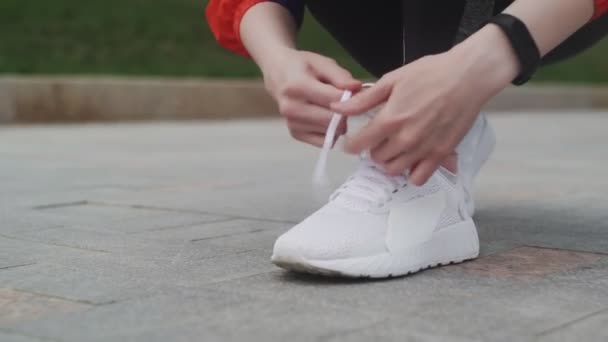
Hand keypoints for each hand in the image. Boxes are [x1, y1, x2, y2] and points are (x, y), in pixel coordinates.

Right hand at [261, 49, 360, 146]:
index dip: (350, 97)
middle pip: (333, 121)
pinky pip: (324, 141)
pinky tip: (324, 117)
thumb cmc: (302, 66)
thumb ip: (341, 76)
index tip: (351, 91)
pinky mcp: (295, 134)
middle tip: (343, 100)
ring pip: (331, 132)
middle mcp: (291, 108)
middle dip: (345, 112)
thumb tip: (356, 89)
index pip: (335, 101)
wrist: (277, 73)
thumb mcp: (322, 63)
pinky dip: (329, 132)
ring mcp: (292, 123)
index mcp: (297, 86)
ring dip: (337, 122)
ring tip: (330, 106)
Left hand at [331, 25, 517, 184]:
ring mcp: (424, 149)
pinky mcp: (441, 154)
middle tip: (378, 139)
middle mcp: (405, 139)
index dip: (351, 144)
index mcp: (390, 119)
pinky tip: (412, 159)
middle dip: (372, 150)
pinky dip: (412, 173)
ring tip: (393, 149)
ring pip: (394, 170)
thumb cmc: (431, 73)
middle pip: (376, 159)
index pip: (359, 144)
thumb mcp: (393, 79)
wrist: (468, 76)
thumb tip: (337, 109)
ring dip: (389, 162)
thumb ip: (364, 99)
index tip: (353, 140)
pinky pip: (419, 177)